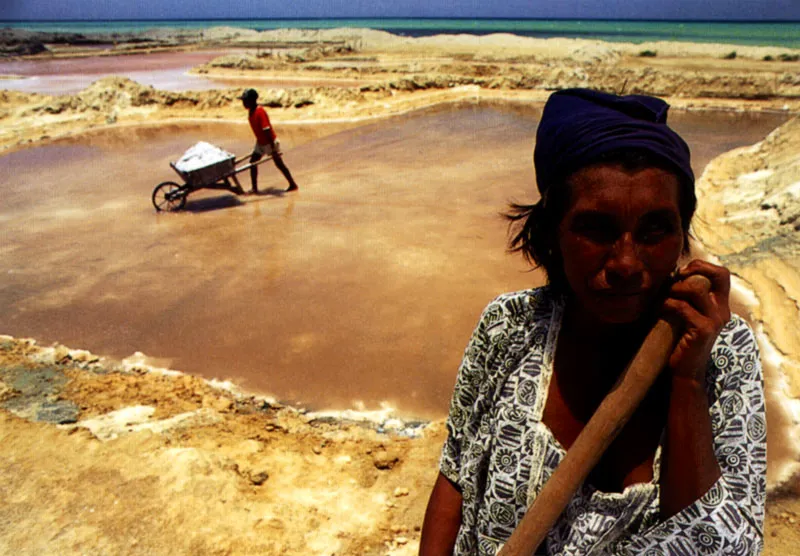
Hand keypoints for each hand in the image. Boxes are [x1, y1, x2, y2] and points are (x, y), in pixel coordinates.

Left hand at [662, 260, 730, 382]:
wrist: (685, 370)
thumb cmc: (681, 339)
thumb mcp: (688, 314)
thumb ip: (686, 297)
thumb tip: (670, 274)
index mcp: (720, 305)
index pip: (722, 273)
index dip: (703, 265)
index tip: (682, 271)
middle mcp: (723, 310)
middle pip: (719, 275)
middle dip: (695, 270)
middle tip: (676, 278)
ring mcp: (715, 320)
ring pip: (696, 289)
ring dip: (675, 288)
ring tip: (664, 296)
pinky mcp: (703, 330)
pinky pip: (683, 307)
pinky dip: (667, 304)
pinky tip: (659, 309)